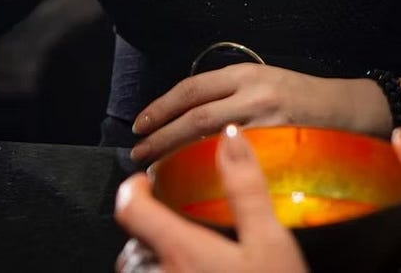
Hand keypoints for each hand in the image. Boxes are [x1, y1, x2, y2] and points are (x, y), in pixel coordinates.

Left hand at [115, 124, 307, 272]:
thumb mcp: (270, 240)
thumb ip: (245, 189)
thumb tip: (230, 139)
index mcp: (180, 250)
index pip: (130, 209)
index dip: (134, 189)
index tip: (147, 182)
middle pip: (134, 246)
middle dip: (150, 230)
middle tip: (176, 221)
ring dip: (157, 261)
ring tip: (187, 257)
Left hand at [130, 65, 374, 163]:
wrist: (348, 109)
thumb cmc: (301, 97)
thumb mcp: (263, 80)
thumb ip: (228, 92)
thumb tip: (184, 111)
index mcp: (246, 74)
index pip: (192, 89)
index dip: (161, 107)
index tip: (140, 125)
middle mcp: (255, 94)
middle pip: (196, 116)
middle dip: (162, 136)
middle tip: (139, 153)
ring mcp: (268, 123)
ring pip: (211, 141)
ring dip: (179, 155)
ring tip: (158, 168)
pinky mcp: (280, 148)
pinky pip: (237, 163)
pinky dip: (212, 172)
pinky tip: (197, 182)